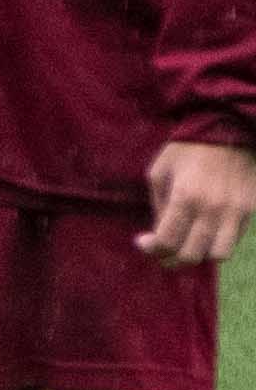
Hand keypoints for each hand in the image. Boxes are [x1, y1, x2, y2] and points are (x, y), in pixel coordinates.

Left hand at [145, 137, 255, 266]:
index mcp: (185, 198)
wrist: (226, 130)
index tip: (144, 243)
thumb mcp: (159, 173)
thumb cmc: (186, 150)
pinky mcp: (250, 210)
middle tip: (162, 253)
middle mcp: (212, 209)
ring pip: (218, 255)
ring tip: (187, 246)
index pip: (168, 242)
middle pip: (191, 255)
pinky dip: (218, 243)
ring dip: (199, 255)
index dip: (152, 249)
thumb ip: (159, 206)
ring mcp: (235, 212)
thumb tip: (160, 234)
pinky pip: (235, 240)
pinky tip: (205, 233)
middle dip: (171, 259)